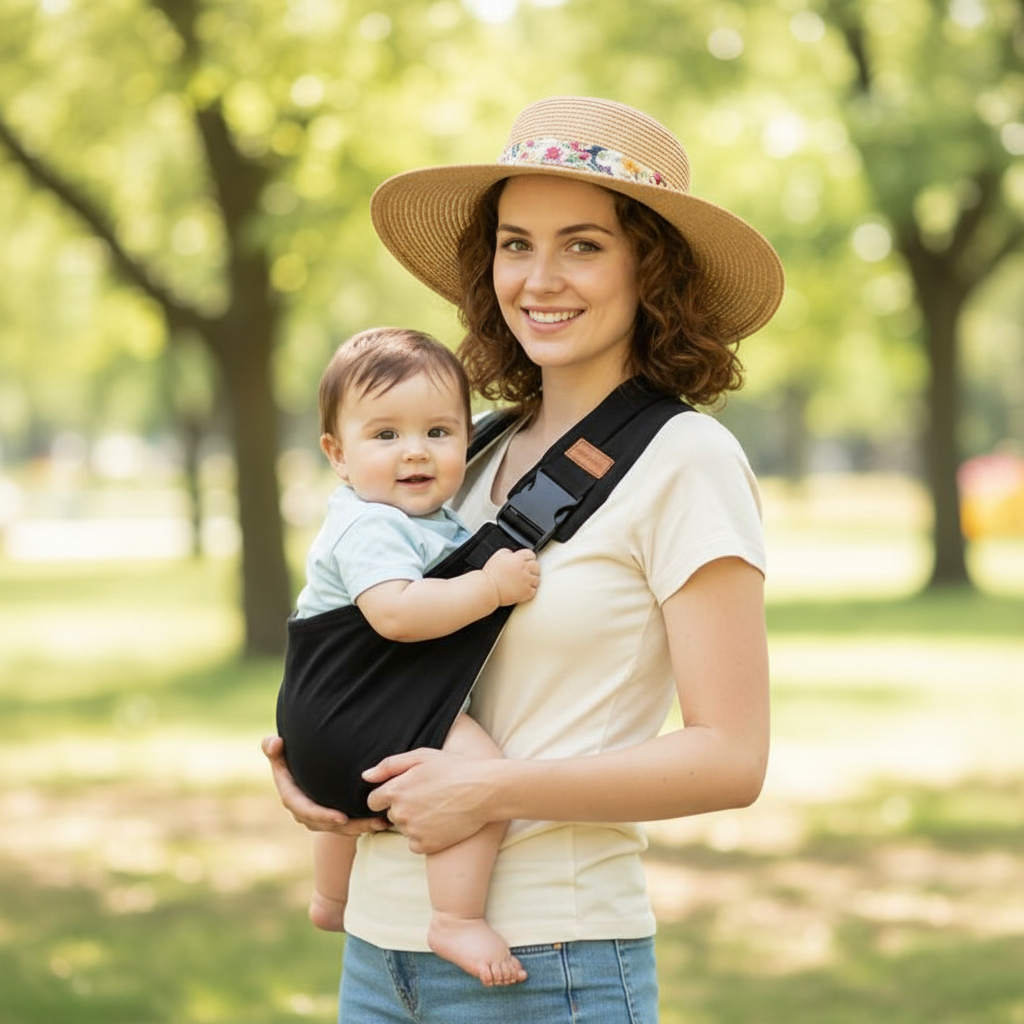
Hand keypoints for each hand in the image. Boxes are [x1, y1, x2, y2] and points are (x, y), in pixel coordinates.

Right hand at [261, 736, 388, 835]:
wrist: (301, 772)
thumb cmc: (288, 759)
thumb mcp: (280, 754)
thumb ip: (274, 749)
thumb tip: (274, 742)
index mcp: (292, 797)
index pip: (305, 810)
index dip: (322, 816)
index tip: (341, 817)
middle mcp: (303, 812)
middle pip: (328, 824)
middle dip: (349, 826)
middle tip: (369, 823)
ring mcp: (317, 818)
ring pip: (340, 828)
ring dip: (361, 827)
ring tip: (380, 823)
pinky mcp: (330, 819)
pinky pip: (347, 827)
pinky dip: (364, 825)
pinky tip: (382, 822)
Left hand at [362, 748, 494, 854]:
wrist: (484, 791)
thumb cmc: (454, 768)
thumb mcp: (422, 756)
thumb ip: (389, 765)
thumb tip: (365, 776)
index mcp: (396, 790)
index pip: (373, 801)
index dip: (387, 796)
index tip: (405, 792)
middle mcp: (400, 812)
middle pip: (391, 814)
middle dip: (403, 807)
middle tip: (428, 797)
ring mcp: (413, 831)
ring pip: (404, 829)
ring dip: (415, 821)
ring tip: (438, 807)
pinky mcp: (427, 846)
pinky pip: (415, 844)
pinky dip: (425, 837)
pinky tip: (441, 823)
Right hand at [482, 547, 539, 605]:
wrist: (488, 589)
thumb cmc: (490, 575)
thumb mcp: (497, 556)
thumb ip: (508, 552)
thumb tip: (513, 553)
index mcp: (518, 558)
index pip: (531, 554)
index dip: (528, 559)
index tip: (526, 562)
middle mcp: (524, 568)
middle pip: (536, 566)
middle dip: (532, 569)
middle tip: (525, 573)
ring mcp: (526, 581)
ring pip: (537, 579)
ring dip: (531, 580)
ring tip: (523, 583)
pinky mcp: (527, 592)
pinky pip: (534, 590)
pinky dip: (529, 591)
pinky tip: (522, 590)